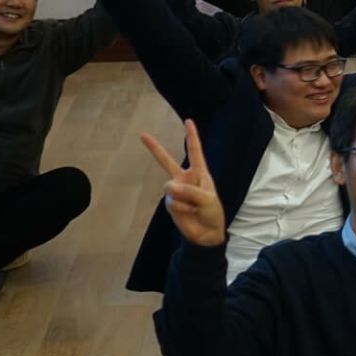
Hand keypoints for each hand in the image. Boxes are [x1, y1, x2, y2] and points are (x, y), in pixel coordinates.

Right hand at [139, 120, 226, 247]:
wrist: (206, 233)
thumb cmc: (212, 213)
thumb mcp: (207, 199)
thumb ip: (189, 191)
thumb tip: (168, 186)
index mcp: (199, 173)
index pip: (195, 151)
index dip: (191, 136)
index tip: (188, 121)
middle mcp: (185, 179)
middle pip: (167, 161)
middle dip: (155, 148)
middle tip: (143, 134)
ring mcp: (175, 190)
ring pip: (171, 188)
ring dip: (185, 200)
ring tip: (195, 208)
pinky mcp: (170, 202)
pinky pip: (172, 202)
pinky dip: (182, 208)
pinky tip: (188, 213)